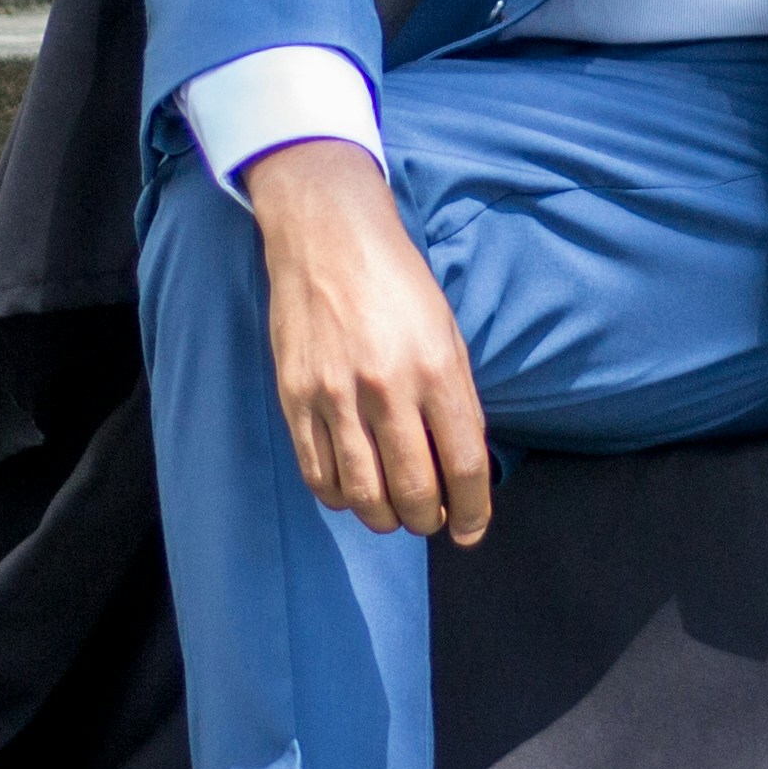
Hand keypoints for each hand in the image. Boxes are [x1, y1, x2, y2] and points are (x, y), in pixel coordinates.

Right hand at [240, 140, 492, 543]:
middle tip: (430, 519)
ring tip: (393, 512)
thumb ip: (456, 403)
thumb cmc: (398, 286)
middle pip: (413, 491)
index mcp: (436, 370)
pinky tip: (353, 491)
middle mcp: (386, 388)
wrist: (329, 238)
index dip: (472, 512)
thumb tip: (461, 471)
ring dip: (385, 518)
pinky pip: (318, 474)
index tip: (470, 530)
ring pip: (363, 495)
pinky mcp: (295, 397)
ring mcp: (335, 395)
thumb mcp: (448, 336)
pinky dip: (340, 497)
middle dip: (428, 520)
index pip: (462, 467)